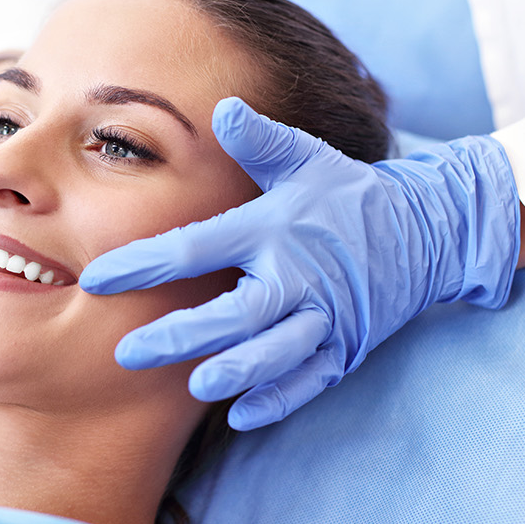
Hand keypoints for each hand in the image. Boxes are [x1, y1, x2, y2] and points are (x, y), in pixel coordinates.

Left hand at [80, 98, 520, 430]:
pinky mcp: (347, 346)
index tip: (96, 279)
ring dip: (240, 370)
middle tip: (128, 353)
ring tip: (197, 387)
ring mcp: (327, 315)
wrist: (428, 229)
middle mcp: (299, 274)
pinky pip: (312, 379)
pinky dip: (281, 398)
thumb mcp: (306, 159)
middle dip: (183, 335)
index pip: (199, 245)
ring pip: (278, 351)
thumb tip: (222, 108)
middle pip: (238, 311)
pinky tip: (242, 415)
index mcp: (274, 227)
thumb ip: (260, 140)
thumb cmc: (348, 193)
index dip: (146, 263)